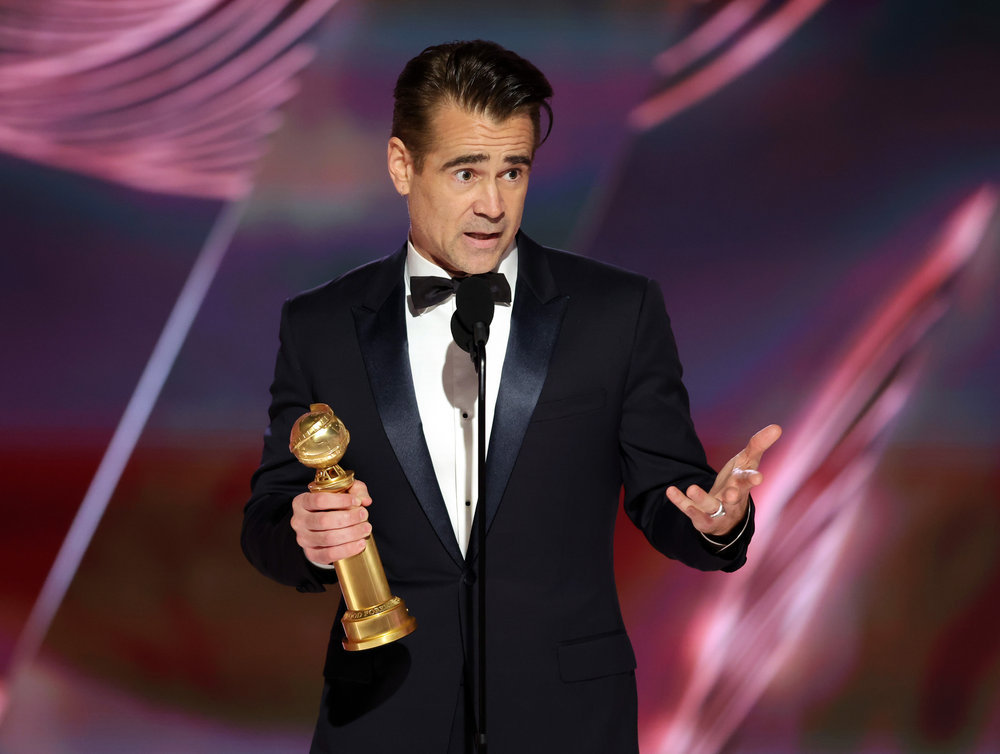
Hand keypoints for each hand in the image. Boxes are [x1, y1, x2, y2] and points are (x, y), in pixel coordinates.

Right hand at [290, 480, 372, 565]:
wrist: (324, 526)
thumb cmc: (333, 506)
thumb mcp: (342, 491)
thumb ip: (355, 490)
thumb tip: (365, 500)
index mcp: (301, 502)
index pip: (319, 500)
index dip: (341, 501)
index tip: (357, 502)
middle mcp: (298, 521)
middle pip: (324, 520)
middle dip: (349, 518)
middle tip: (364, 515)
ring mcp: (303, 539)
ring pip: (328, 538)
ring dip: (351, 534)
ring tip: (366, 528)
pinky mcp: (311, 554)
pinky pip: (329, 554)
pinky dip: (347, 550)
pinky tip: (360, 544)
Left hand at [666, 424, 781, 535]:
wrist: (728, 516)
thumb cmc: (738, 482)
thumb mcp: (746, 462)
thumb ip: (758, 445)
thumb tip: (777, 426)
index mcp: (743, 485)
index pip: (749, 481)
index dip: (752, 479)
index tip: (758, 477)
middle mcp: (732, 500)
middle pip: (734, 497)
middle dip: (733, 495)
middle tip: (730, 493)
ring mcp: (717, 511)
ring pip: (710, 507)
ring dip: (701, 498)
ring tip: (692, 488)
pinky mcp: (701, 518)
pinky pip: (690, 511)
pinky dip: (681, 502)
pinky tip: (670, 491)